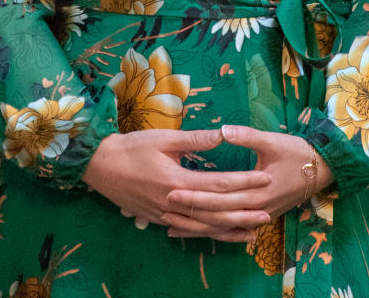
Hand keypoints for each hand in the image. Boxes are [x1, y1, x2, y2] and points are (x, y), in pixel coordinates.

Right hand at [83, 128, 273, 241]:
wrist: (100, 167)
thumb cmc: (132, 147)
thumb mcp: (163, 138)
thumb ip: (195, 139)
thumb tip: (223, 134)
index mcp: (177, 181)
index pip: (219, 184)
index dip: (244, 181)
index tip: (265, 177)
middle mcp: (175, 204)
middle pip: (216, 211)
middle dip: (244, 210)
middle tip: (268, 209)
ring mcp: (167, 216)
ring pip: (205, 227)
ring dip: (231, 228)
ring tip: (254, 228)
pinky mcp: (161, 221)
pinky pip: (190, 231)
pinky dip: (210, 234)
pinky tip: (224, 234)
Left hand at [162, 126, 332, 237]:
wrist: (322, 169)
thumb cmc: (297, 151)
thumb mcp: (272, 140)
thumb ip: (246, 136)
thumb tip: (222, 130)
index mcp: (257, 190)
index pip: (219, 197)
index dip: (194, 195)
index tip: (170, 191)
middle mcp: (257, 210)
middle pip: (217, 216)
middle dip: (189, 213)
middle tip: (163, 208)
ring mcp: (260, 217)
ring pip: (223, 228)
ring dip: (197, 228)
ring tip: (171, 227)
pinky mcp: (261, 218)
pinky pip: (233, 230)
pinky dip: (213, 232)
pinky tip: (196, 232)